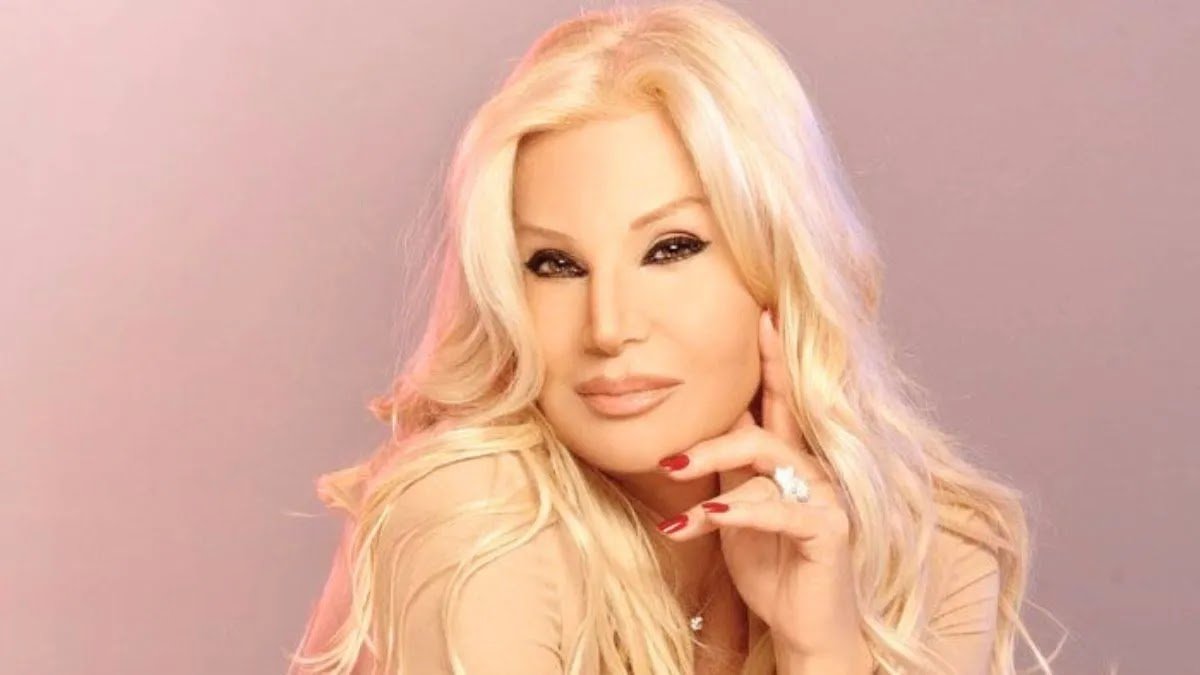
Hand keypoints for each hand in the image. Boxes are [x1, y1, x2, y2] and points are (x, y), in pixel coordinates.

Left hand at [655, 309, 866, 659]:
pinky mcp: (829, 528)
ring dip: (712, 470)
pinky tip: (702, 519)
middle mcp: (811, 469)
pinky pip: (777, 507)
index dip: (771, 357)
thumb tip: (690, 437)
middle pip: (761, 428)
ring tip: (673, 490)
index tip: (760, 314)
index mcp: (789, 461)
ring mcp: (824, 496)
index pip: (778, 400)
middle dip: (710, 439)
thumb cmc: (771, 570)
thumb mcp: (735, 514)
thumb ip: (723, 474)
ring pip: (764, 459)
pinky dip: (733, 512)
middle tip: (666, 458)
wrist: (801, 631)